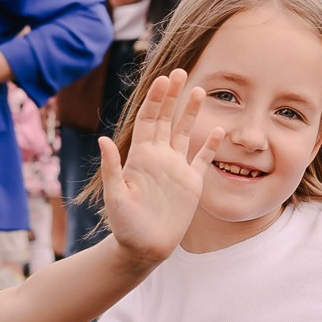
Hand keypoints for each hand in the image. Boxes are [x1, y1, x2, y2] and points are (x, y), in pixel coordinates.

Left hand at [95, 69, 223, 263]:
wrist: (143, 249)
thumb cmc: (125, 225)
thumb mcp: (115, 196)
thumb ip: (112, 168)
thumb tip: (103, 139)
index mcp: (141, 157)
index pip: (149, 120)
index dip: (155, 99)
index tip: (163, 80)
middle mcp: (159, 158)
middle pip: (167, 119)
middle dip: (173, 96)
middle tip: (181, 72)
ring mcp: (176, 169)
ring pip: (186, 133)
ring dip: (191, 113)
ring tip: (199, 90)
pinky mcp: (191, 184)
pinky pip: (202, 159)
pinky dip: (210, 145)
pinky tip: (219, 131)